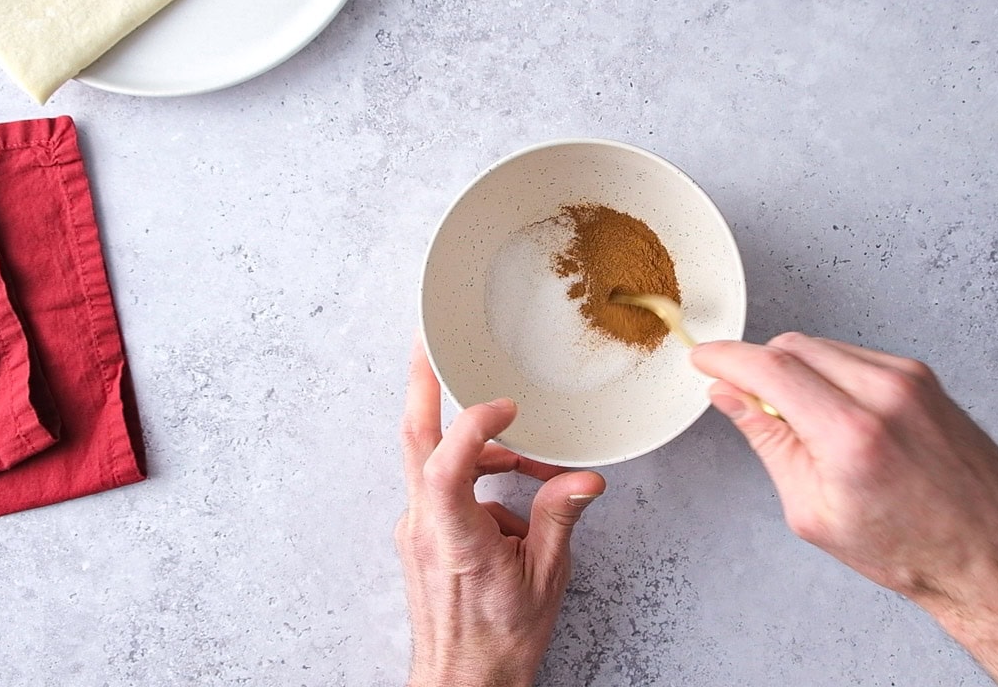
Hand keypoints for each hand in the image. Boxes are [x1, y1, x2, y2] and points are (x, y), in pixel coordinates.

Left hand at [396, 338, 605, 686]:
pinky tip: (514, 505)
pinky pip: (442, 488)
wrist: (463, 682)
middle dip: (421, 387)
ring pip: (431, 462)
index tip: (506, 408)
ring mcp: (417, 530)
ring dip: (476, 447)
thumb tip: (583, 481)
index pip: (445, 464)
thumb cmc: (497, 642)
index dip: (473, 425)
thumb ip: (558, 518)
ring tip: (527, 462)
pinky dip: (476, 478)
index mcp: (453, 536)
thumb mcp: (543, 579)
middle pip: (413, 442)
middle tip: (426, 345)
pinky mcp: (422, 536)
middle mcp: (424, 527)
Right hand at [691, 333, 997, 686]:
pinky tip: (837, 416)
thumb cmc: (909, 549)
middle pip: (792, 346)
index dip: (725, 357)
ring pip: (822, 346)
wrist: (991, 554)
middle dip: (759, 366)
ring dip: (796, 370)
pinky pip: (855, 356)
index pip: (769, 367)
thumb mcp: (813, 511)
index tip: (703, 356)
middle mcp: (885, 395)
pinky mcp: (923, 376)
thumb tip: (729, 395)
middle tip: (749, 401)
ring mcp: (910, 379)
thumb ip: (768, 440)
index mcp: (851, 435)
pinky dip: (830, 374)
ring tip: (804, 422)